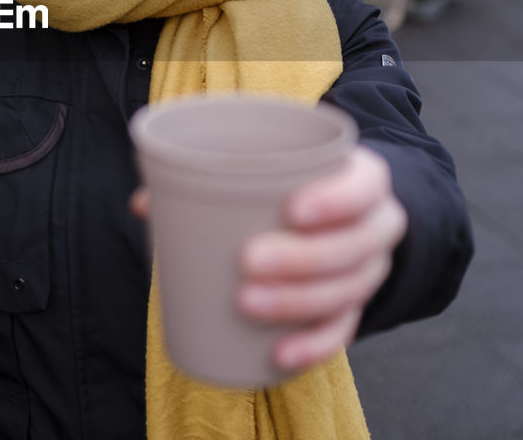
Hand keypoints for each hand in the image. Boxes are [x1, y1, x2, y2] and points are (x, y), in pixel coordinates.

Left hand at [237, 145, 405, 372]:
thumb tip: (146, 203)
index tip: (292, 211)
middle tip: (248, 260)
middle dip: (302, 257)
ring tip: (247, 302)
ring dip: (297, 302)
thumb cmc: (292, 186)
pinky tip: (280, 353)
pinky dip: (311, 344)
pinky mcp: (355, 307)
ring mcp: (370, 270)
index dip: (335, 200)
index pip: (364, 186)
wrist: (334, 217)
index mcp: (364, 180)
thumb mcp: (272, 169)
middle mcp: (376, 226)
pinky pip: (341, 330)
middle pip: (353, 245)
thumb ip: (216, 175)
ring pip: (348, 291)